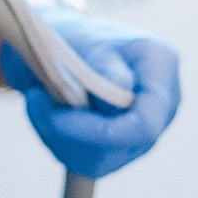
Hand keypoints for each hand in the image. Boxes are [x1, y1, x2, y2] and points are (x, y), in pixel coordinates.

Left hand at [0, 10, 180, 178]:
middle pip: (120, 147)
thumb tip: (121, 87)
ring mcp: (146, 130)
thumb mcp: (85, 41)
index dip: (100, 133)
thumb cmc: (75, 35)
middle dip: (68, 132)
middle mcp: (163, 105)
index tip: (56, 119)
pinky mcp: (123, 146)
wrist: (63, 44)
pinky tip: (46, 116)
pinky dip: (59, 142)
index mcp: (160, 69)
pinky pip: (89, 162)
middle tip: (35, 100)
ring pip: (100, 161)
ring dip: (57, 137)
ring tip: (37, 101)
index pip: (144, 125)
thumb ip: (104, 66)